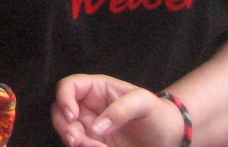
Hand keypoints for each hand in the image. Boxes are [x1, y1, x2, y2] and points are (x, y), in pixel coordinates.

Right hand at [52, 76, 181, 146]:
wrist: (167, 139)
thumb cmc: (157, 113)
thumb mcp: (144, 103)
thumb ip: (121, 110)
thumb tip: (96, 127)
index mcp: (96, 88)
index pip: (68, 86)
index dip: (63, 98)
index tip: (72, 117)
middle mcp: (88, 107)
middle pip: (60, 111)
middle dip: (64, 127)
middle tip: (77, 142)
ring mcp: (89, 127)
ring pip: (68, 132)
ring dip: (76, 142)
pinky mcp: (94, 144)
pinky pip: (80, 145)